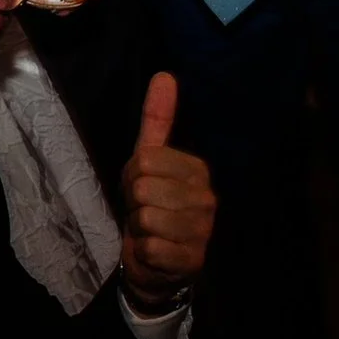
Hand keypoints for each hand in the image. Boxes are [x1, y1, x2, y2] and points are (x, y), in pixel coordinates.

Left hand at [118, 74, 213, 310]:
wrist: (157, 264)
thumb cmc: (152, 205)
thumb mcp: (149, 160)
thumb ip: (158, 119)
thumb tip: (164, 74)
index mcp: (197, 170)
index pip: (145, 160)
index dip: (132, 177)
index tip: (141, 189)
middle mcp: (207, 198)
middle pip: (143, 188)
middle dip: (134, 203)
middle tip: (145, 212)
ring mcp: (203, 231)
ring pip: (146, 217)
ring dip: (138, 228)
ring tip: (150, 232)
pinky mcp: (192, 260)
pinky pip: (150, 247)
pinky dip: (144, 252)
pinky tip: (156, 252)